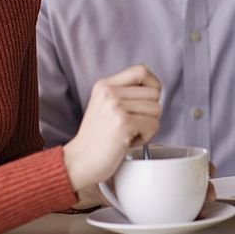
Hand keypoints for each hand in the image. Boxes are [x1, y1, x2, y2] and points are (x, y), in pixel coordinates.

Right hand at [62, 64, 161, 191]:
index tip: (147, 101)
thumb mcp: (104, 105)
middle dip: (149, 112)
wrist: (78, 162)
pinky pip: (154, 125)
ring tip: (127, 133)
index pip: (141, 71)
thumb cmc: (96, 139)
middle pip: (154, 93)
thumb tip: (155, 89)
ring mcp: (116, 106)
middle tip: (131, 125)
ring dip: (147, 126)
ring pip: (156, 109)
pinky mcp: (124, 123)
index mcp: (104, 85)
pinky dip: (145, 137)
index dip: (153, 85)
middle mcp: (109, 92)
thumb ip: (125, 93)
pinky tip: (127, 141)